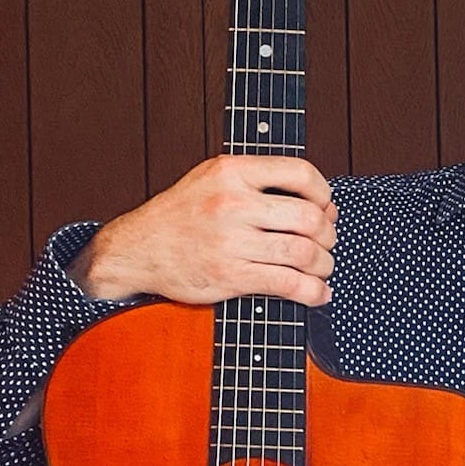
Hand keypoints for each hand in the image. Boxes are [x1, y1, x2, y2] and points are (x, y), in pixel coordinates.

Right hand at [69, 155, 336, 305]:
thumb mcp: (214, 180)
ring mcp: (230, 240)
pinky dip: (313, 292)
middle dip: (328, 235)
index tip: (325, 206)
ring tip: (322, 268)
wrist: (136, 250)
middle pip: (308, 217)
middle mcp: (232, 203)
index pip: (299, 172)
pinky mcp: (229, 275)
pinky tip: (318, 293)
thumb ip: (263, 184)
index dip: (323, 192)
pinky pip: (288, 284)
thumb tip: (326, 207)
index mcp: (231, 171)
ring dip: (324, 264)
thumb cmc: (182, 215)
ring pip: (303, 253)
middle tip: (326, 243)